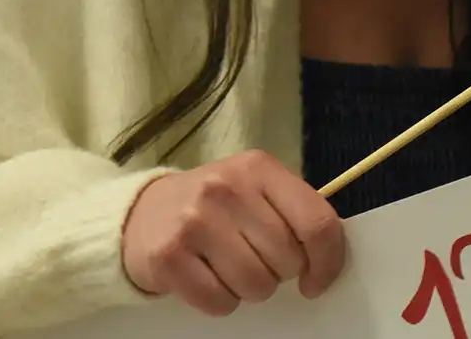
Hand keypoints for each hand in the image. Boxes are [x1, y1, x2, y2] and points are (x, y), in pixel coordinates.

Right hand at [122, 151, 347, 314]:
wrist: (141, 213)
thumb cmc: (213, 207)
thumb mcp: (254, 191)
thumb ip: (292, 212)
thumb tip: (330, 256)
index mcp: (259, 168)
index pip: (316, 221)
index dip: (327, 261)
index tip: (316, 280)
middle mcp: (227, 188)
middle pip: (287, 260)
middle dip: (278, 273)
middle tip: (255, 260)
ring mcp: (195, 220)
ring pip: (256, 285)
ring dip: (249, 289)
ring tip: (228, 267)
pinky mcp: (168, 255)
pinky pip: (219, 302)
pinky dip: (220, 302)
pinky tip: (206, 277)